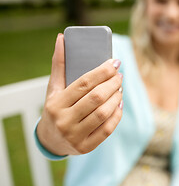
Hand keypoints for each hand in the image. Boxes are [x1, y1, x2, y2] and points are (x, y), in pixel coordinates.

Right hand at [36, 33, 122, 155]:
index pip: (84, 84)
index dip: (102, 71)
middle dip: (112, 83)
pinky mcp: (86, 147)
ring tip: (120, 87)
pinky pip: (107, 129)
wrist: (50, 140)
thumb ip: (59, 64)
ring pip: (103, 113)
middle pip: (96, 98)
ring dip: (116, 97)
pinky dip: (117, 115)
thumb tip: (61, 38)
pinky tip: (119, 103)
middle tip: (119, 75)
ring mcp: (75, 136)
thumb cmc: (55, 108)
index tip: (115, 62)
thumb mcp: (54, 89)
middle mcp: (64, 121)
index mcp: (55, 104)